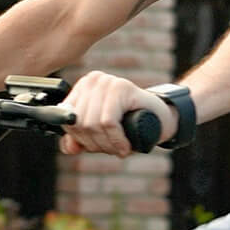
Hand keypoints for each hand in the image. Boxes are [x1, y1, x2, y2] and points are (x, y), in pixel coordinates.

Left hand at [58, 71, 176, 156]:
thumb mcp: (101, 133)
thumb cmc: (130, 125)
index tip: (95, 146)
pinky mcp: (121, 88)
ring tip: (119, 148)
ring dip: (107, 145)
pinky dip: (116, 141)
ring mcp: (107, 82)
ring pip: (92, 124)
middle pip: (79, 123)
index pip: (67, 119)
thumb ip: (80, 139)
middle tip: (111, 149)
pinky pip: (108, 123)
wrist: (162, 119)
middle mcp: (93, 80)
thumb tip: (68, 148)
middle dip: (94, 144)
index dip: (80, 139)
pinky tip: (125, 147)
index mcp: (83, 87)